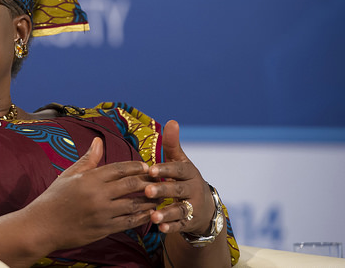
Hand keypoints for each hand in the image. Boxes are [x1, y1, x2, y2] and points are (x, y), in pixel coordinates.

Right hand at [26, 137, 157, 250]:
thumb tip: (99, 140)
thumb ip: (88, 159)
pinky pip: (128, 222)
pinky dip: (140, 217)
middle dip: (146, 181)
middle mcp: (98, 195)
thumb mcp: (69, 175)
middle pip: (130, 184)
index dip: (135, 166)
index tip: (147, 166)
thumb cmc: (54, 198)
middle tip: (158, 179)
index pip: (119, 168)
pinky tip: (148, 214)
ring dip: (148, 200)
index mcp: (90, 179)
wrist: (42, 226)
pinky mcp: (104, 229)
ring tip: (158, 196)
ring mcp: (102, 213)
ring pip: (133, 204)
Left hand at [144, 120, 214, 234]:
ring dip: (166, 213)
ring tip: (153, 216)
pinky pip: (181, 225)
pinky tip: (160, 228)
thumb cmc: (184, 179)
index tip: (150, 169)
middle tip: (146, 190)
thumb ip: (172, 145)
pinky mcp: (190, 222)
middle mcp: (193, 189)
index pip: (178, 169)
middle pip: (178, 189)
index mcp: (189, 173)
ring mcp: (193, 207)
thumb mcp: (180, 162)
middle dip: (163, 190)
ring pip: (180, 210)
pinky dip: (172, 227)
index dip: (165, 169)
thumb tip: (171, 121)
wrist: (204, 206)